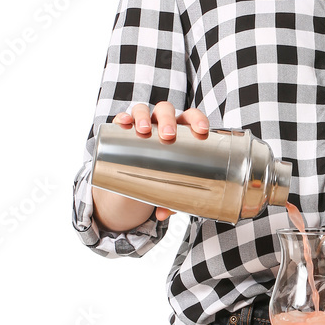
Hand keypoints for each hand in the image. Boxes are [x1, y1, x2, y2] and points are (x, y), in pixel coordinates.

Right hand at [112, 102, 209, 219]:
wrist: (136, 170)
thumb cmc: (161, 172)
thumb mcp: (167, 184)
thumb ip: (168, 198)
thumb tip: (163, 214)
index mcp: (180, 130)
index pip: (191, 117)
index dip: (198, 120)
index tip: (202, 131)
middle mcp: (161, 122)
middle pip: (166, 111)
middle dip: (168, 120)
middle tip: (168, 136)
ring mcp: (142, 123)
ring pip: (143, 110)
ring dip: (144, 116)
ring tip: (144, 130)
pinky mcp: (123, 128)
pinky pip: (122, 118)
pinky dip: (123, 118)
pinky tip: (124, 123)